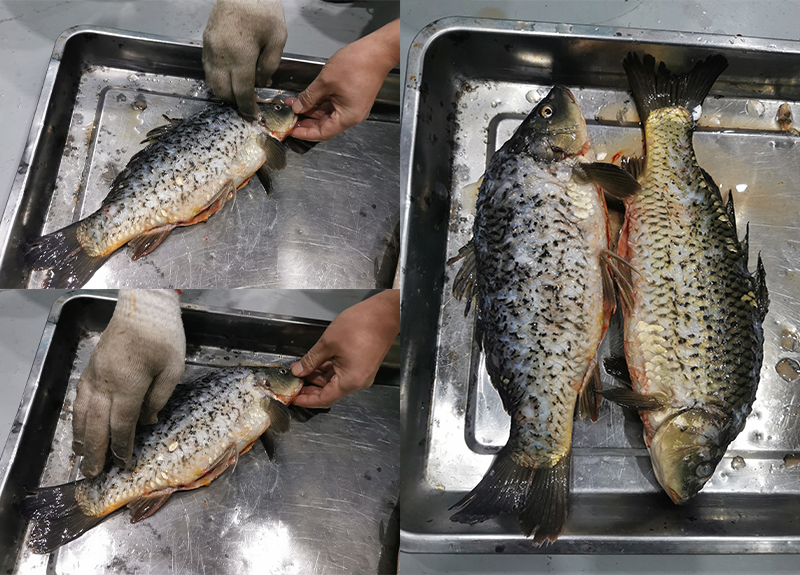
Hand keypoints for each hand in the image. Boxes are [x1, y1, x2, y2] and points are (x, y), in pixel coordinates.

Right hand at [72, 290, 184, 477]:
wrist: (142, 305)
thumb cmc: (163, 335)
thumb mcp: (173, 368)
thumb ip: (159, 398)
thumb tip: (148, 422)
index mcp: (128, 384)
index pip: (121, 424)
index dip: (121, 446)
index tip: (123, 462)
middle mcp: (105, 383)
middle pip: (96, 424)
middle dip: (95, 451)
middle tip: (93, 473)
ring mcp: (94, 375)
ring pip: (82, 413)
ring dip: (81, 437)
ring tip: (82, 456)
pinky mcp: (90, 368)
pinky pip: (79, 399)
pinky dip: (77, 417)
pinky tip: (79, 426)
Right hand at [203, 0, 286, 120]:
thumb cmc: (263, 10)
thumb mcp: (277, 39)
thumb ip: (269, 66)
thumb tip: (261, 84)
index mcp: (240, 57)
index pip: (241, 92)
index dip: (246, 107)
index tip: (251, 115)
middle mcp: (220, 56)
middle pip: (222, 91)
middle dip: (234, 101)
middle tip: (246, 104)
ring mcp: (210, 48)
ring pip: (211, 81)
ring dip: (223, 91)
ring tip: (238, 92)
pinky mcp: (206, 41)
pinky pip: (208, 67)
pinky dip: (217, 77)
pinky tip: (229, 76)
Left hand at [287, 19, 398, 140]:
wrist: (377, 52)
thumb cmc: (357, 64)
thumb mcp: (325, 81)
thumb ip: (309, 97)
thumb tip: (298, 107)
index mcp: (348, 117)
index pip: (323, 133)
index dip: (305, 133)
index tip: (291, 129)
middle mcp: (352, 116)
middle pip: (325, 125)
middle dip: (306, 121)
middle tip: (289, 117)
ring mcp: (352, 107)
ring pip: (328, 115)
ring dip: (311, 110)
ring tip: (294, 104)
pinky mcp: (352, 98)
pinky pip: (333, 106)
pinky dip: (320, 103)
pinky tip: (307, 98)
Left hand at [291, 290, 399, 407]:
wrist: (384, 314)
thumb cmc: (359, 327)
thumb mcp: (328, 343)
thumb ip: (311, 360)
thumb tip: (298, 372)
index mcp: (350, 381)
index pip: (324, 399)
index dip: (307, 399)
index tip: (293, 397)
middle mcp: (358, 382)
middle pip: (330, 392)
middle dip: (311, 388)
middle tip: (293, 382)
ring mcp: (362, 374)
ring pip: (336, 381)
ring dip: (319, 377)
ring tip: (302, 370)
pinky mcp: (363, 365)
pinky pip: (343, 373)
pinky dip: (329, 370)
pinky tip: (317, 363)